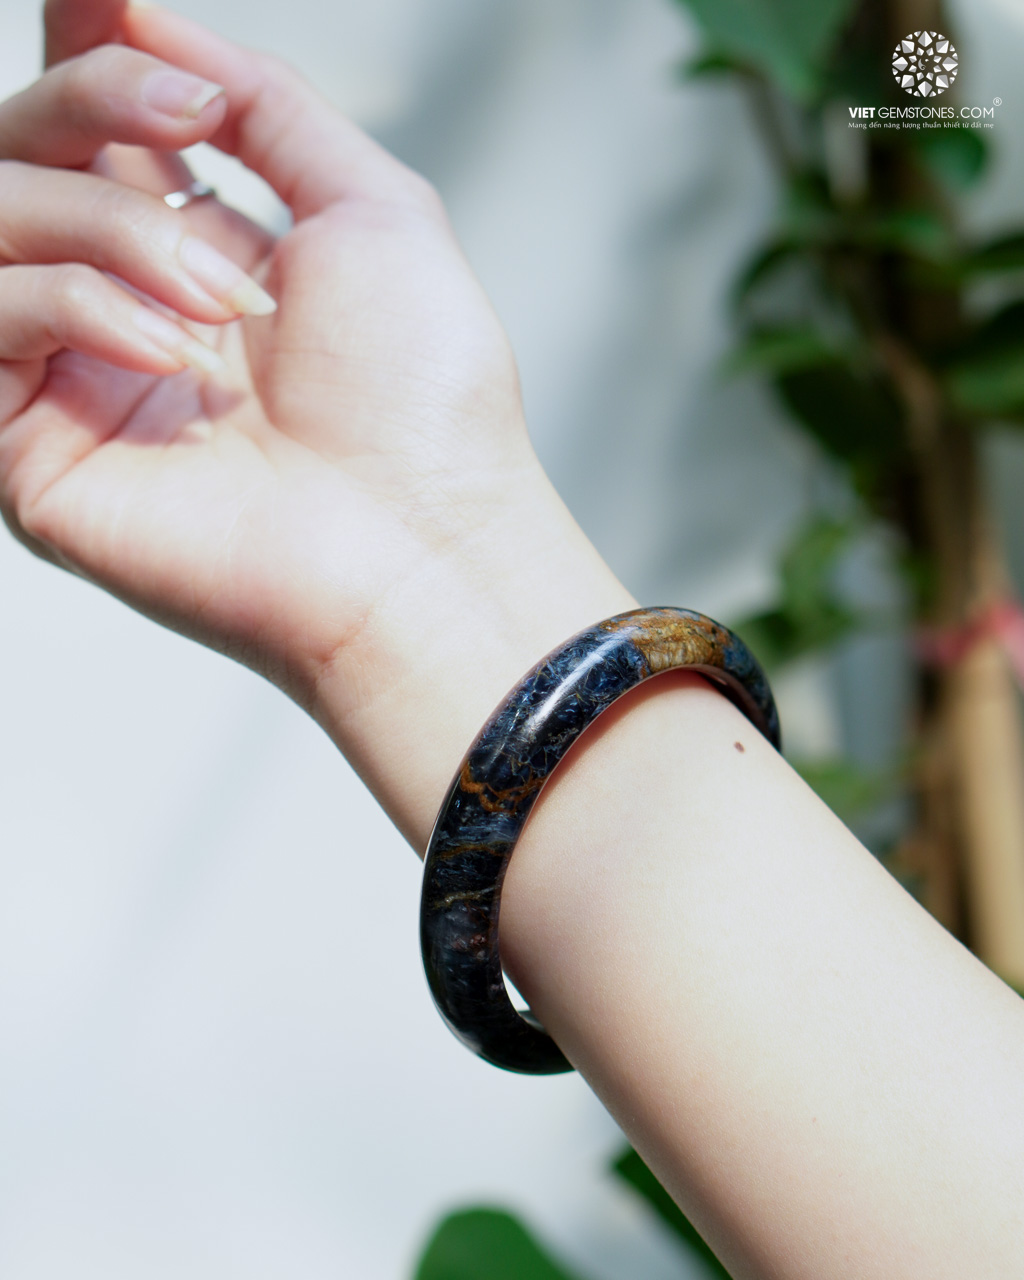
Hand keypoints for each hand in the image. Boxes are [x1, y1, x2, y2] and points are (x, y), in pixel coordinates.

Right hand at [0, 2, 530, 683]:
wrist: (424, 545)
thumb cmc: (423, 401)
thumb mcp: (373, 208)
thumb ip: (267, 105)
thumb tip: (147, 17)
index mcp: (192, 248)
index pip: (90, 123)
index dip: (88, 50)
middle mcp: (120, 304)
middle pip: (20, 145)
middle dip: (92, 100)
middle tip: (190, 125)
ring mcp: (69, 376)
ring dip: (114, 228)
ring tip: (224, 302)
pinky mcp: (28, 450)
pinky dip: (79, 306)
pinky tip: (175, 354)